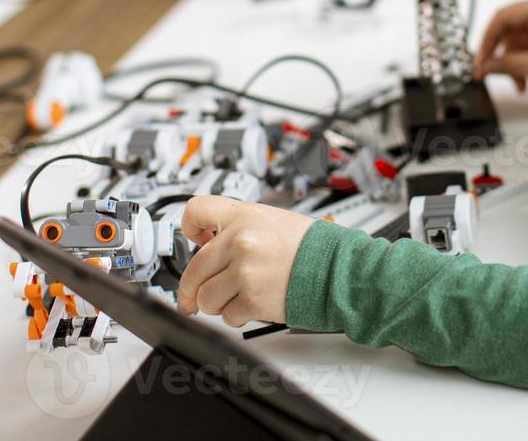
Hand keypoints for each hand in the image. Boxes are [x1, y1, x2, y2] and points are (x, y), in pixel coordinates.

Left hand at [176, 195, 315, 327]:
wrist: (337, 268)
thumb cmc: (310, 246)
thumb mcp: (271, 220)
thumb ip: (238, 228)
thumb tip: (210, 243)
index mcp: (243, 217)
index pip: (195, 212)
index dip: (190, 228)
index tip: (193, 239)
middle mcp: (240, 242)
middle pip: (193, 270)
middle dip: (191, 288)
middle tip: (192, 297)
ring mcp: (244, 272)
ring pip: (206, 298)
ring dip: (216, 304)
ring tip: (234, 298)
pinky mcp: (253, 301)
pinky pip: (227, 316)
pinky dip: (236, 316)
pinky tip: (251, 306)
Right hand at [475, 0, 527, 91]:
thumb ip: (514, 65)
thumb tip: (486, 68)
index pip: (501, 19)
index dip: (486, 42)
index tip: (481, 64)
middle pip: (507, 30)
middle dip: (501, 56)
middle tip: (492, 78)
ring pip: (515, 39)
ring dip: (514, 62)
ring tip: (521, 86)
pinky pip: (526, 41)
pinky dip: (524, 58)